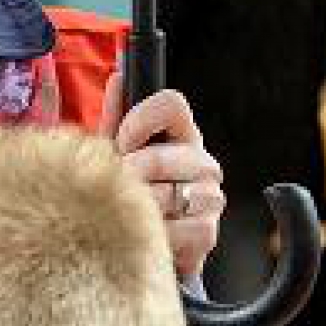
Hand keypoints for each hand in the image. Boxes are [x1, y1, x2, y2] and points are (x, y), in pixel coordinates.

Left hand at [98, 71, 224, 279]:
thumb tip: (119, 77)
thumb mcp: (116, 155)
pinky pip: (177, 229)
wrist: (140, 248)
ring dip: (138, 208)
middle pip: (162, 156)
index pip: (172, 103)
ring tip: (127, 214)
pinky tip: (146, 236)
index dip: (141, 119)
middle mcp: (201, 161)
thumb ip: (116, 118)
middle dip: (129, 176)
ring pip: (169, 194)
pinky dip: (155, 235)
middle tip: (115, 190)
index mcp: (181, 135)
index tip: (121, 142)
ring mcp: (210, 196)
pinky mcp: (208, 232)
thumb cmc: (130, 195)